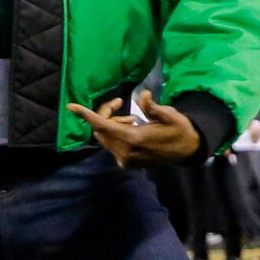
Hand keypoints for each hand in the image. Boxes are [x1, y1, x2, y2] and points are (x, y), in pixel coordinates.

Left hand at [70, 91, 204, 166]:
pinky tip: (133, 127)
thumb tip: (142, 96)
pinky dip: (116, 133)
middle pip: (101, 131)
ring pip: (105, 138)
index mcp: (134, 139)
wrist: (188, 151)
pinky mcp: (127, 163)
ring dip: (112, 124)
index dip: (86, 115)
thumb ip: (152, 107)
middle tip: (119, 102)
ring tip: (133, 118)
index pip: (102, 126)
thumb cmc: (180, 130)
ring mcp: (126, 160)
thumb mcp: (170, 115)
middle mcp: (126, 152)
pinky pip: (112, 145)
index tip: (71, 106)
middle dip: (105, 115)